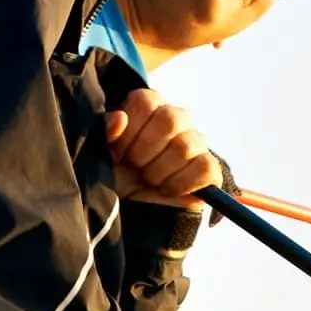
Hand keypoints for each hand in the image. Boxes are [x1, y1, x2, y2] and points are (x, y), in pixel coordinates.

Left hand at [105, 88, 223, 208]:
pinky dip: (180, 184)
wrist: (131, 208)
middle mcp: (177, 116)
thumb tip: (120, 118)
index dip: (129, 131)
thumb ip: (105, 131)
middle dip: (144, 152)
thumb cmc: (115, 171)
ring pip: (185, 147)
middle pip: (170, 120)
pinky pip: (204, 168)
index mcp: (149, 105)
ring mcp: (196, 141)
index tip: (120, 152)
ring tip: (149, 180)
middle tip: (135, 167)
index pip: (145, 102)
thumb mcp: (101, 151)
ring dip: (159, 172)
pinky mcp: (209, 167)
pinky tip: (167, 190)